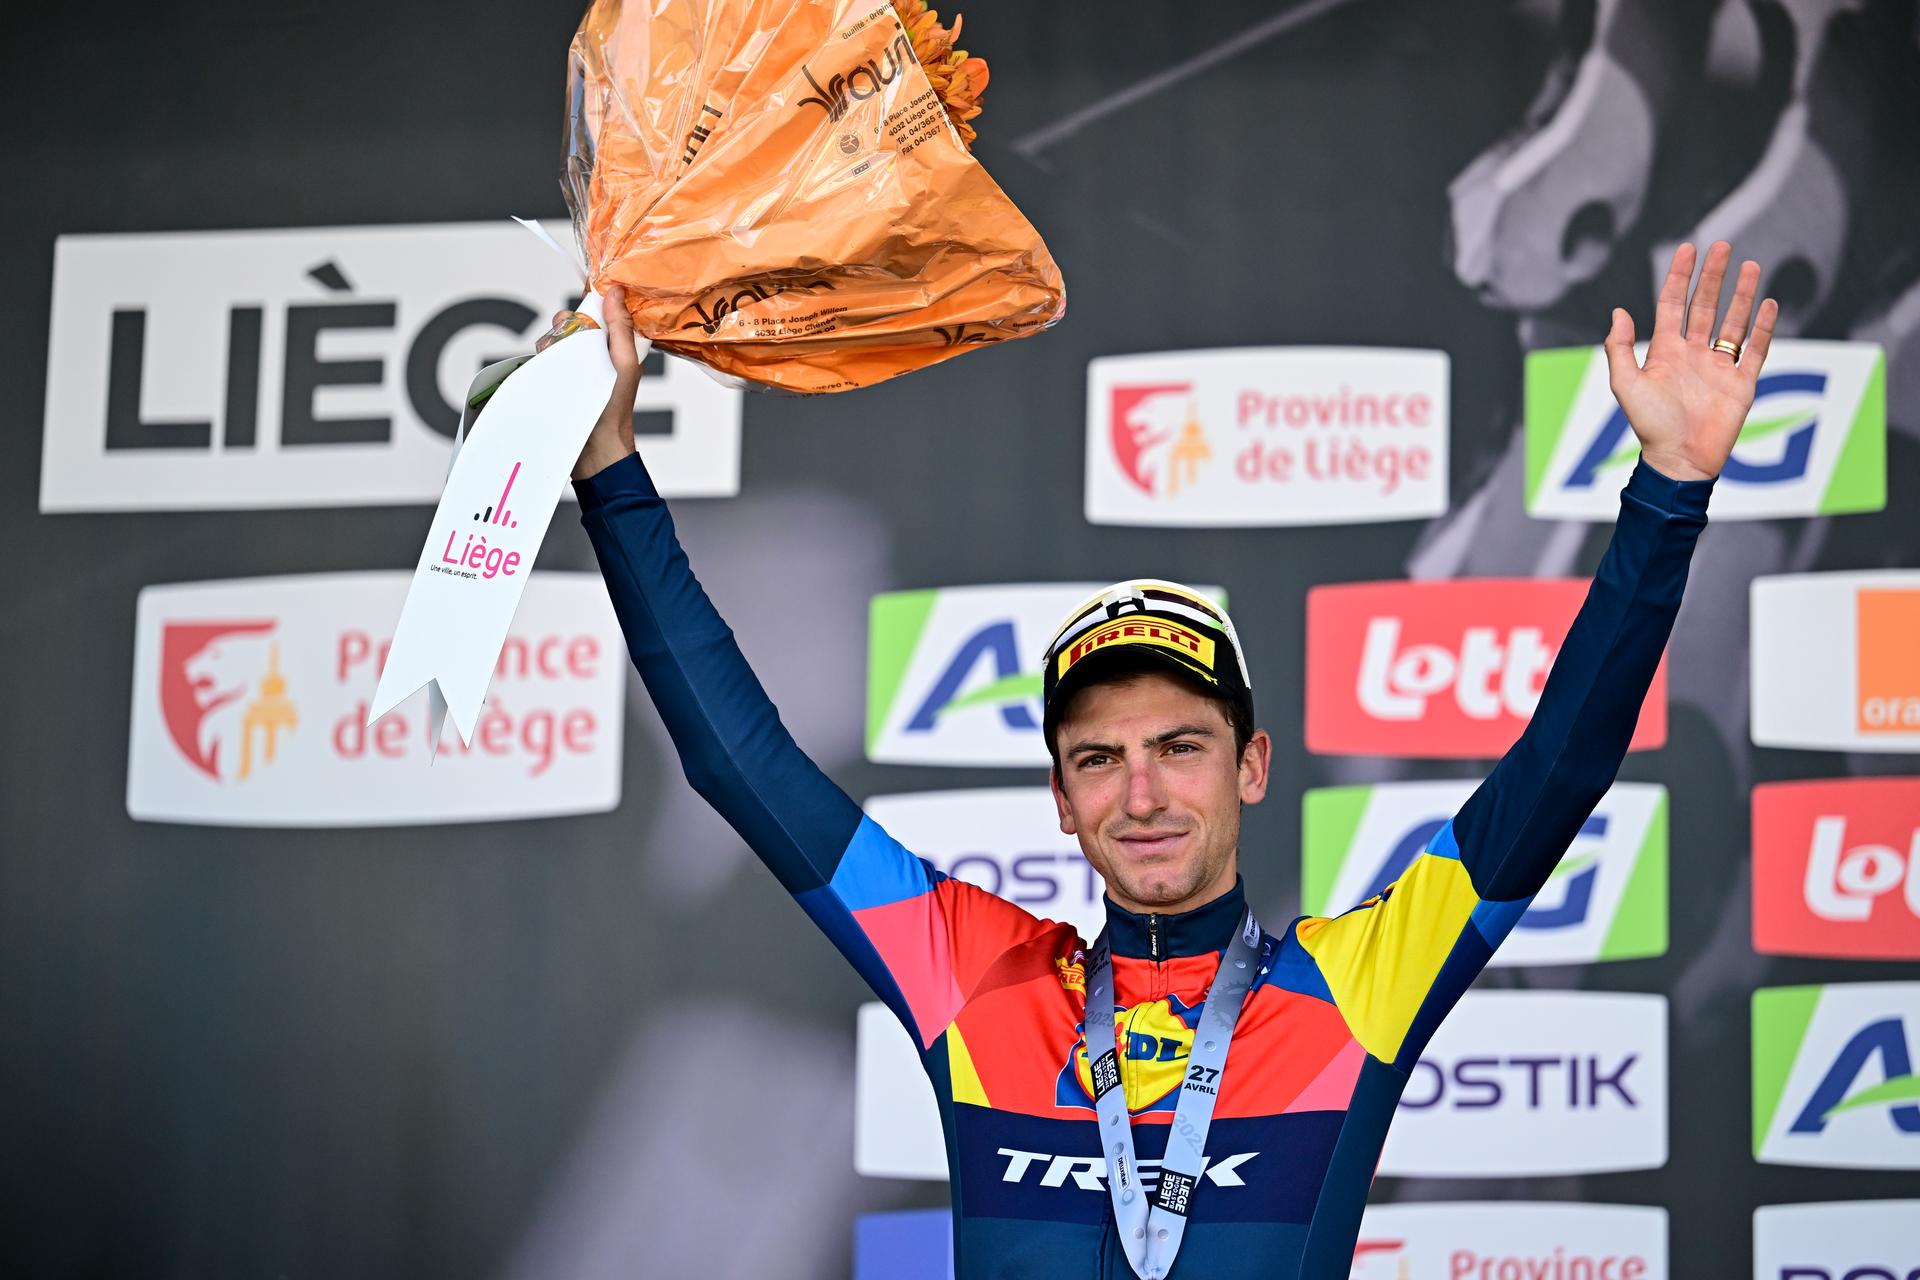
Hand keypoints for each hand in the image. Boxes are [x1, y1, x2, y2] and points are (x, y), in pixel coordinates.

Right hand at [536, 284, 643, 480]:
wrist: (594, 448)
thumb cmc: (615, 410)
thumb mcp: (624, 364)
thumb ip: (620, 328)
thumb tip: (616, 292)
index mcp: (616, 348)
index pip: (599, 314)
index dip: (588, 308)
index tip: (582, 314)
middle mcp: (595, 356)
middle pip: (571, 324)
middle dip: (564, 328)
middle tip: (566, 342)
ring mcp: (575, 369)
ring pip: (554, 340)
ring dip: (550, 346)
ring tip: (556, 363)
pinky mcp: (557, 380)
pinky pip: (543, 360)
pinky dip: (541, 360)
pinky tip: (545, 372)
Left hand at [1602, 241, 1778, 481]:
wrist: (1680, 460)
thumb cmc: (1650, 426)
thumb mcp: (1626, 384)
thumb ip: (1619, 348)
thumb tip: (1619, 311)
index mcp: (1665, 352)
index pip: (1673, 305)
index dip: (1680, 277)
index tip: (1688, 249)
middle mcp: (1693, 355)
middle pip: (1705, 306)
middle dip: (1713, 276)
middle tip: (1723, 246)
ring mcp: (1719, 367)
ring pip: (1733, 322)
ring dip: (1741, 294)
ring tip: (1750, 266)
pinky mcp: (1741, 383)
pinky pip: (1757, 349)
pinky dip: (1765, 327)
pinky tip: (1770, 303)